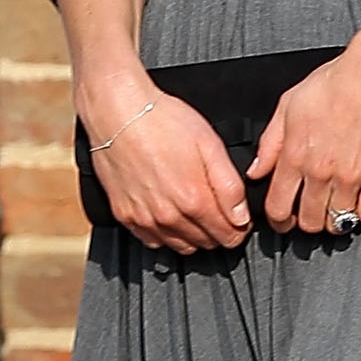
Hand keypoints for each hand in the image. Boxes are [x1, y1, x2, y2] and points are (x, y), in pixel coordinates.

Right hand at [85, 88, 250, 253]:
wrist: (118, 113)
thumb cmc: (164, 122)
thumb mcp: (210, 145)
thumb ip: (230, 186)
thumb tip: (242, 217)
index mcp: (193, 200)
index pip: (228, 237)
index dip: (240, 229)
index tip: (241, 218)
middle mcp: (168, 217)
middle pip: (206, 243)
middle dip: (219, 231)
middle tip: (220, 210)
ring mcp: (144, 219)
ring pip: (180, 246)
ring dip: (194, 235)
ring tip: (197, 211)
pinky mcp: (124, 216)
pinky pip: (152, 241)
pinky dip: (166, 234)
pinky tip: (171, 214)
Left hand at [250, 46, 360, 235]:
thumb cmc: (334, 83)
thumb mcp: (288, 106)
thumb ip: (269, 143)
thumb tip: (256, 171)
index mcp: (295, 156)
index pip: (278, 207)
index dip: (279, 222)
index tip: (284, 222)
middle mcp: (320, 172)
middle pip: (308, 222)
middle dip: (306, 223)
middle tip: (311, 216)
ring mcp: (350, 177)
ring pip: (337, 223)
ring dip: (334, 221)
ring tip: (335, 210)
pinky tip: (359, 204)